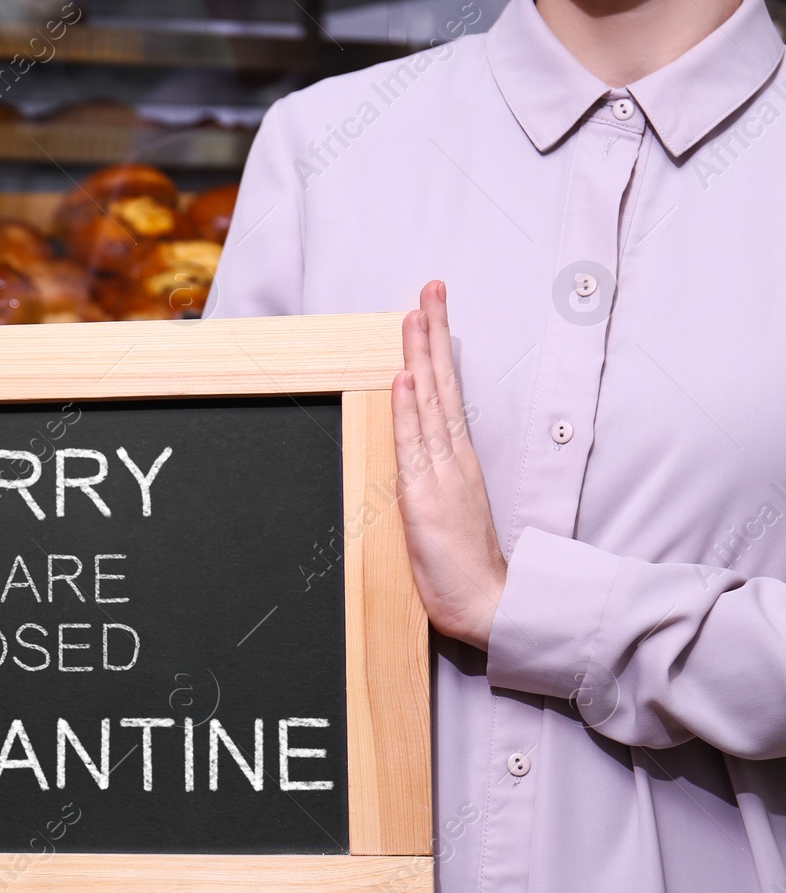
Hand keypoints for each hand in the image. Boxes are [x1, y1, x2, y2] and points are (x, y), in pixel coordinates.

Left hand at [391, 280, 507, 649]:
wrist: (487, 605)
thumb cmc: (464, 563)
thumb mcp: (445, 507)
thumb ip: (434, 472)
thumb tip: (418, 442)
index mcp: (456, 459)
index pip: (445, 391)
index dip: (437, 349)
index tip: (429, 309)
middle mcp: (452, 458)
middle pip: (442, 384)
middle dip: (433, 333)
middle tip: (431, 287)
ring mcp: (440, 474)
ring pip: (430, 403)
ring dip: (421, 356)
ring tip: (416, 314)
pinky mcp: (425, 498)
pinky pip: (415, 446)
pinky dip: (409, 410)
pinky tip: (404, 378)